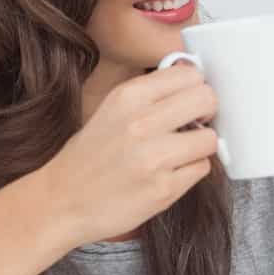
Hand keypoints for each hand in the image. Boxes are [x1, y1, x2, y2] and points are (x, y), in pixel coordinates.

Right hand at [41, 62, 219, 245]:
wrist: (63, 200)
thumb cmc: (91, 156)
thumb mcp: (113, 109)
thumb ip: (152, 94)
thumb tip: (195, 80)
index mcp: (128, 96)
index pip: (190, 74)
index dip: (195, 88)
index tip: (189, 100)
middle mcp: (141, 122)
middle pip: (206, 100)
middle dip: (206, 112)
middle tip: (193, 125)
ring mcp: (154, 157)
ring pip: (210, 138)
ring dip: (199, 147)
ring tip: (177, 153)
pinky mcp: (164, 188)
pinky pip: (202, 169)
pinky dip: (191, 171)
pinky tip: (168, 174)